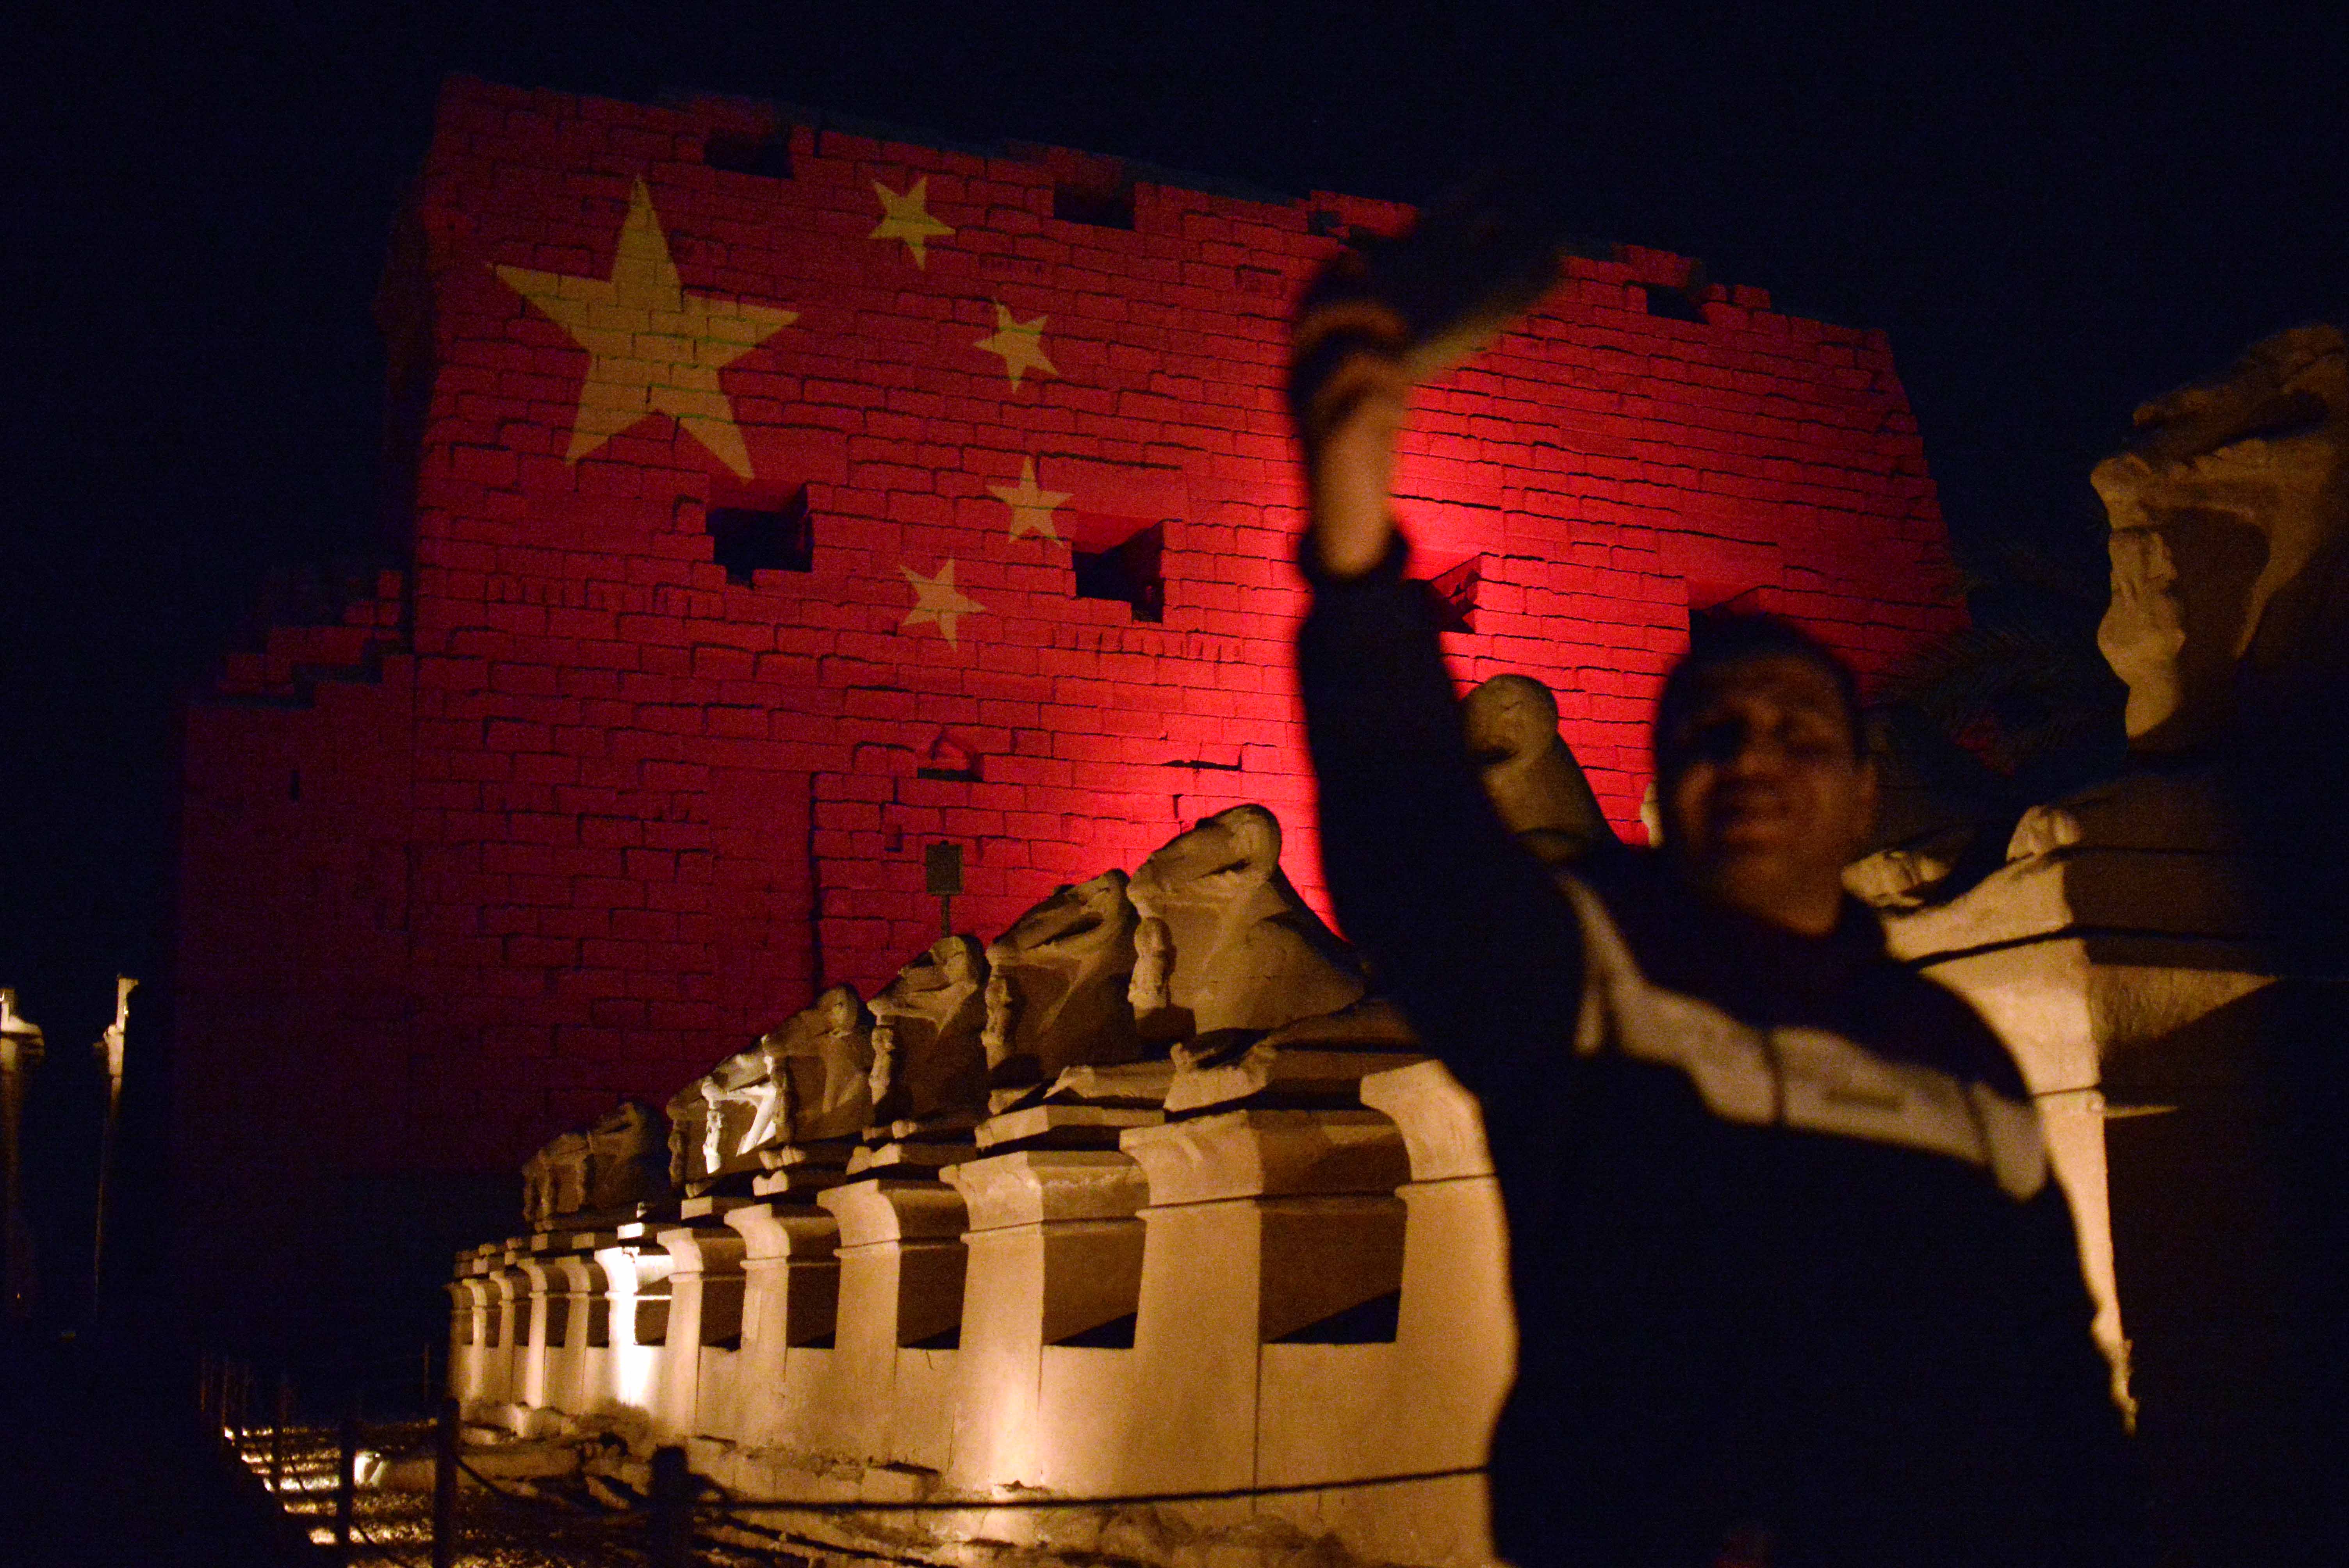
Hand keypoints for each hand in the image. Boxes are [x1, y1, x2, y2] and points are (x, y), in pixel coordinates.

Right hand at [1291, 266, 1411, 578]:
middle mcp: (1295, 385)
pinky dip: (1392, 403)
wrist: (1344, 521)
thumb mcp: (1361, 394)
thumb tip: (1394, 311)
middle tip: (1398, 325)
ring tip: (1399, 388)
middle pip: (1317, 317)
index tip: (1364, 260)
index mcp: (1300, 369)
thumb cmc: (1360, 451)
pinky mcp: (1331, 445)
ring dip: (1391, 362)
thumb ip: (1368, 354)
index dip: (1332, 276)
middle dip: (1365, 307)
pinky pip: (1367, 401)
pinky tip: (1395, 420)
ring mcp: (1309, 414)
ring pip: (1353, 356)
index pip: (1305, 304)